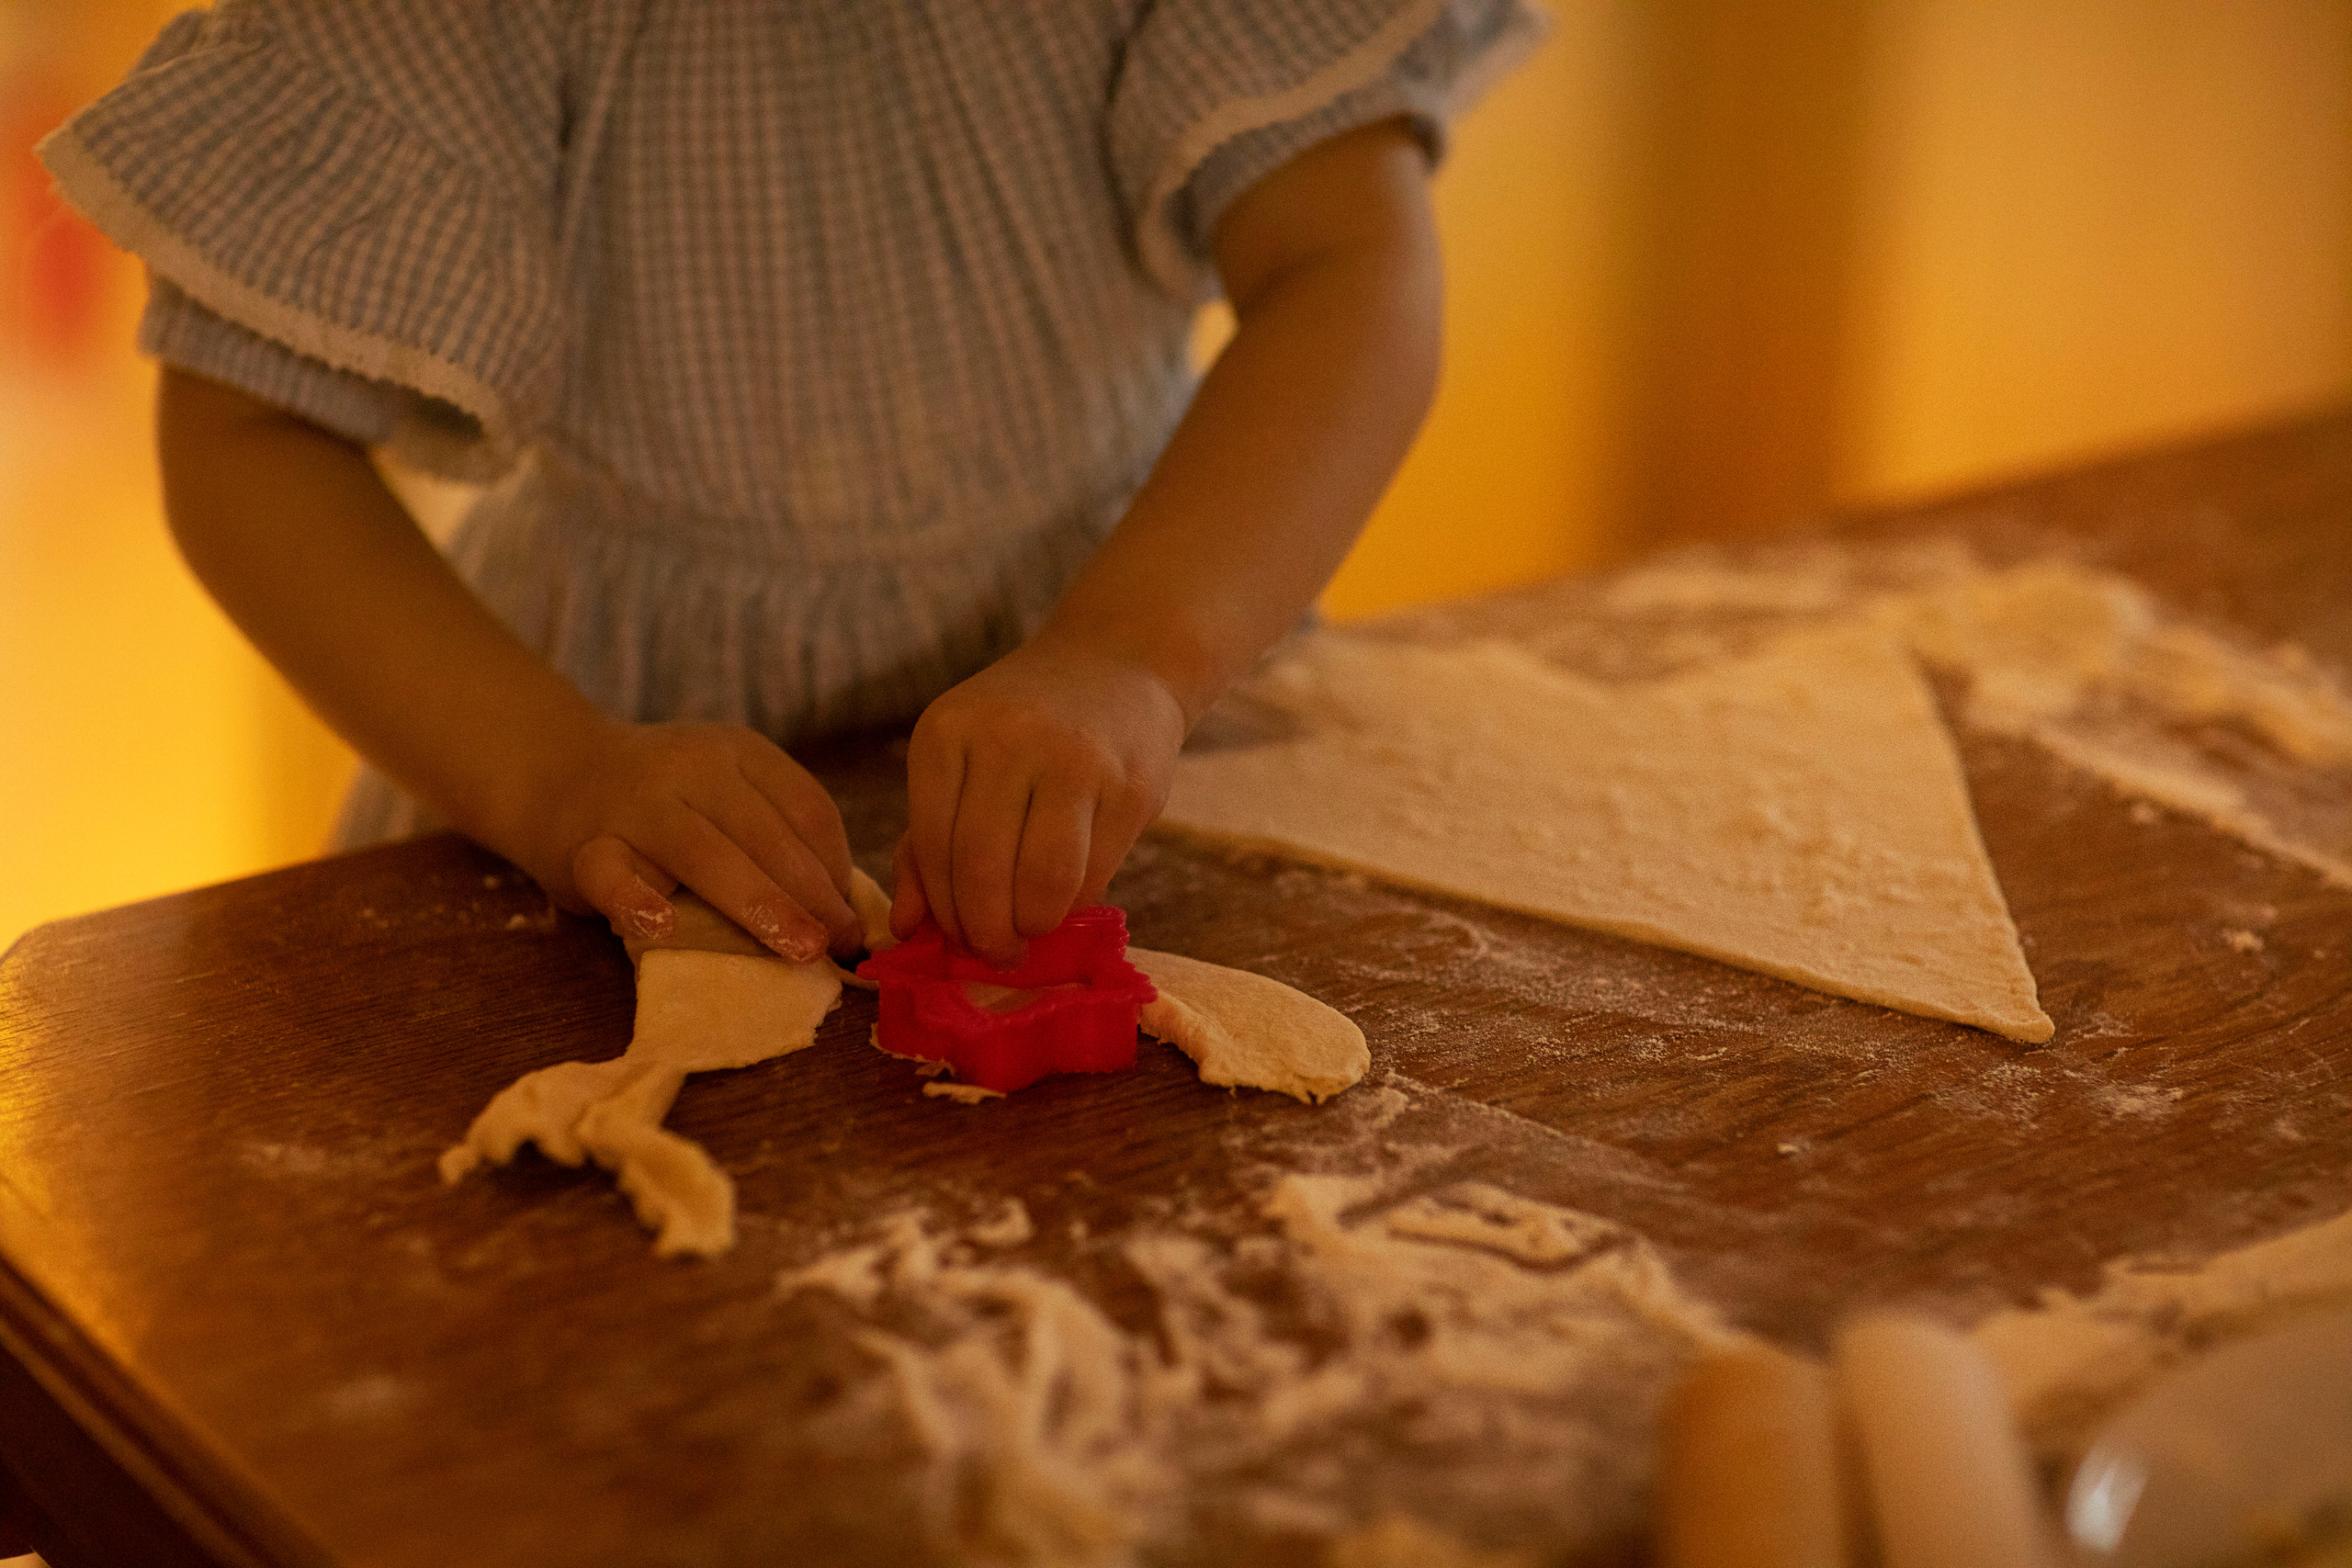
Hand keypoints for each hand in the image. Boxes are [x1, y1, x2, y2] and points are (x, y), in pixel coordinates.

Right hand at [503, 718, 860, 960]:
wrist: (556, 772)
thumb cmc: (667, 801)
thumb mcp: (727, 793)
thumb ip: (777, 833)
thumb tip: (846, 912)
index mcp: (739, 750)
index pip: (805, 806)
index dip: (838, 864)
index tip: (853, 915)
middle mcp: (691, 765)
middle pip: (764, 834)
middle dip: (812, 894)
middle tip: (841, 944)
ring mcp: (635, 803)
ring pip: (704, 853)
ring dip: (759, 904)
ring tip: (800, 948)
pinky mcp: (583, 847)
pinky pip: (612, 875)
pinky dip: (637, 901)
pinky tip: (665, 926)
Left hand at [896, 642, 1185, 966]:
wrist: (1119, 663)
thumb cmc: (1023, 726)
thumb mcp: (959, 763)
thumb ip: (923, 845)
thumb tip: (905, 930)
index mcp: (946, 733)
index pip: (932, 849)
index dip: (944, 911)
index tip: (958, 937)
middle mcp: (1008, 740)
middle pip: (983, 872)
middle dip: (987, 933)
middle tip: (997, 951)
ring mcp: (1075, 761)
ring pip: (1042, 883)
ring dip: (1033, 925)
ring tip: (1031, 927)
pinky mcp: (1131, 787)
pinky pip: (1094, 875)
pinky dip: (1074, 904)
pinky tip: (1066, 897)